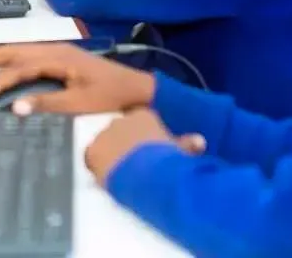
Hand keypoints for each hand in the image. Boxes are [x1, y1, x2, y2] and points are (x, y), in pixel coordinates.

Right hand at [0, 43, 155, 114]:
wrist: (136, 87)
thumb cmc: (110, 96)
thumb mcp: (80, 104)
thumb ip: (48, 104)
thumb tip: (15, 107)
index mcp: (58, 57)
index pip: (20, 68)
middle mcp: (54, 49)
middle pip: (14, 50)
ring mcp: (58, 51)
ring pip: (20, 50)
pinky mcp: (61, 58)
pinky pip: (28, 54)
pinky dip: (10, 59)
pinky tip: (2, 67)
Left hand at [85, 108, 205, 184]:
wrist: (149, 172)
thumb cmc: (169, 158)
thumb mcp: (182, 149)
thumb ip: (187, 143)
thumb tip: (200, 141)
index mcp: (143, 114)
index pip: (138, 120)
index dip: (141, 136)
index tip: (146, 149)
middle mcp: (121, 120)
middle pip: (118, 130)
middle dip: (123, 143)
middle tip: (131, 163)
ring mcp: (105, 134)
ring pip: (103, 143)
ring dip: (109, 155)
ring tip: (119, 171)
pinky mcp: (93, 151)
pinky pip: (91, 158)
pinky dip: (97, 166)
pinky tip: (107, 177)